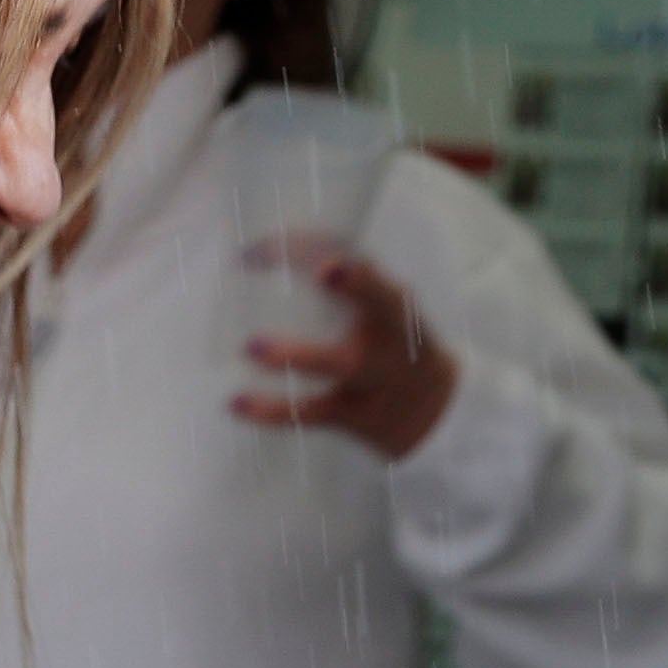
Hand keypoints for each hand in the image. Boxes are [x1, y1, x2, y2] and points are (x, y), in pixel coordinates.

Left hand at [235, 250, 458, 459]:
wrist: (431, 409)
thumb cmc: (385, 342)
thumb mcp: (377, 309)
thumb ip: (336, 280)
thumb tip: (249, 252)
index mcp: (395, 307)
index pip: (379, 274)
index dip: (354, 265)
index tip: (325, 256)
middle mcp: (393, 338)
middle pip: (384, 308)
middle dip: (360, 285)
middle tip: (327, 268)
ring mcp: (375, 378)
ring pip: (340, 364)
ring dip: (296, 354)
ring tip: (251, 346)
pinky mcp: (354, 414)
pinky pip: (311, 413)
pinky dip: (273, 410)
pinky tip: (236, 403)